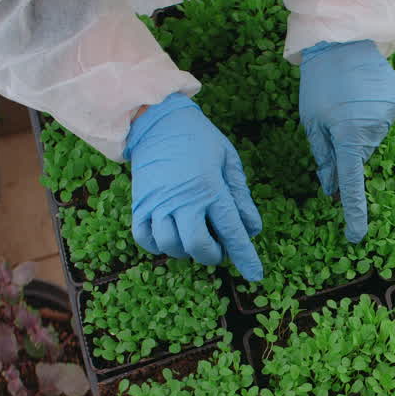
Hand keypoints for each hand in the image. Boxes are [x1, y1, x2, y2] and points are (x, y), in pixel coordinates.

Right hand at [124, 93, 263, 280]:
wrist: (156, 120)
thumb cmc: (199, 139)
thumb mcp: (228, 160)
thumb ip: (241, 196)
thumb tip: (252, 229)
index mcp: (210, 188)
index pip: (232, 232)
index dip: (245, 257)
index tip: (255, 275)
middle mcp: (183, 200)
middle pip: (198, 247)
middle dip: (212, 255)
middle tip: (218, 247)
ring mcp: (157, 204)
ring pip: (171, 246)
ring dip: (186, 251)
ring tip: (194, 238)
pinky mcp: (139, 204)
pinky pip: (144, 239)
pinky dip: (158, 245)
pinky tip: (170, 236)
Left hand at [299, 40, 394, 242]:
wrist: (343, 40)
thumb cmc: (320, 82)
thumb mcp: (311, 122)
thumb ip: (324, 158)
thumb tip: (331, 191)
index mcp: (347, 137)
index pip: (351, 184)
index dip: (353, 212)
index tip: (356, 236)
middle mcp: (373, 129)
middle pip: (360, 158)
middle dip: (347, 149)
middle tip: (333, 121)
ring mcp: (388, 115)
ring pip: (371, 140)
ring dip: (358, 131)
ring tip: (347, 102)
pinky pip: (381, 122)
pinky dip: (370, 115)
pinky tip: (361, 96)